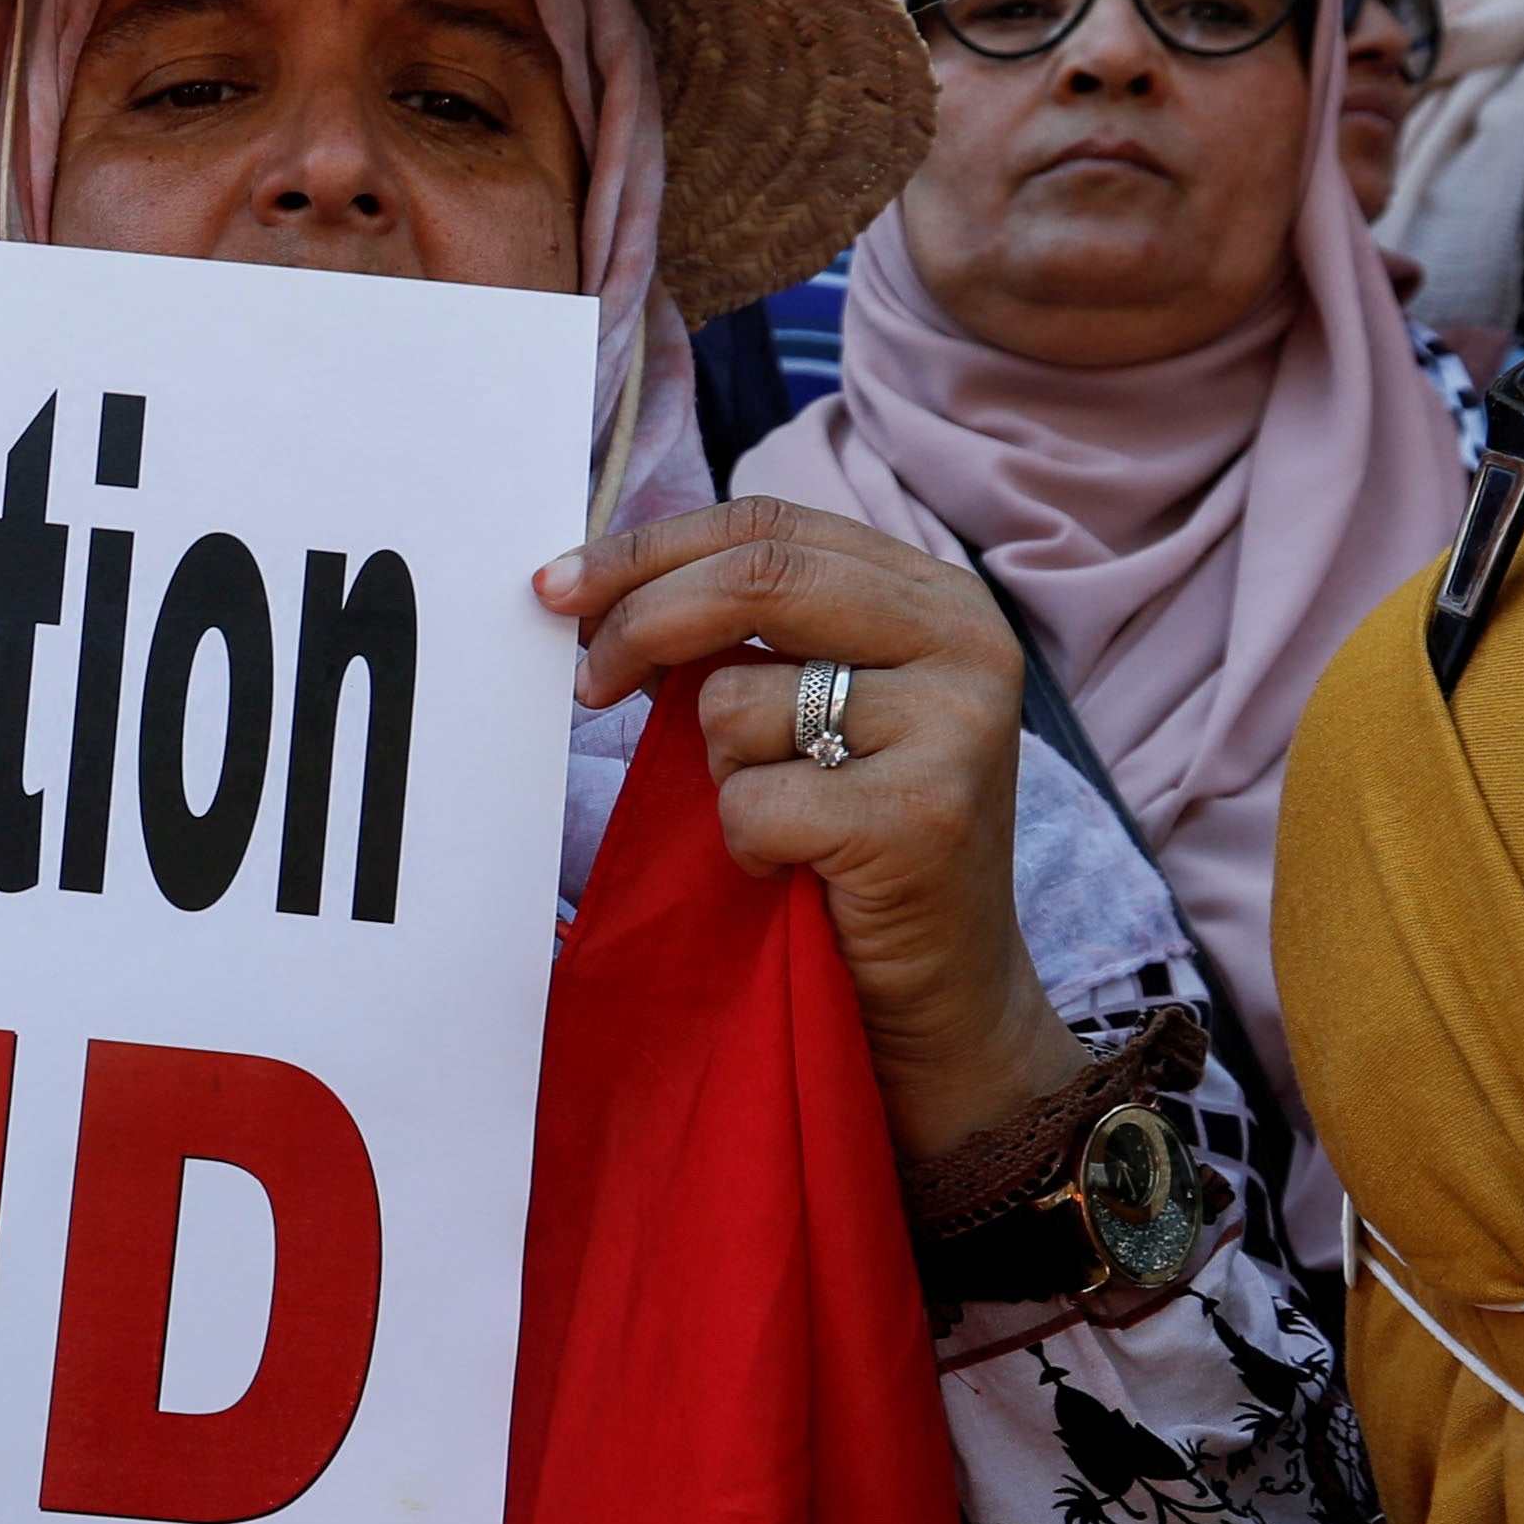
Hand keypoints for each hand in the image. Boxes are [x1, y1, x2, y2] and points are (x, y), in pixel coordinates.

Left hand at [537, 500, 1081, 1156]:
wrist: (944, 997)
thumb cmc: (854, 847)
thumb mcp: (813, 712)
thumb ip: (744, 640)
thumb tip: (595, 590)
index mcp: (936, 598)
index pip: (770, 526)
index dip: (650, 549)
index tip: (557, 588)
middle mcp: (966, 642)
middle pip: (757, 577)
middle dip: (640, 621)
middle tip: (585, 682)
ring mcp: (956, 726)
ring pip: (739, 699)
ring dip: (716, 770)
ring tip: (776, 818)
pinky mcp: (924, 816)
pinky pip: (753, 801)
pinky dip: (741, 845)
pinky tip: (792, 871)